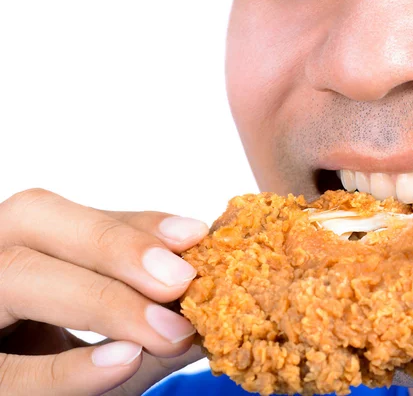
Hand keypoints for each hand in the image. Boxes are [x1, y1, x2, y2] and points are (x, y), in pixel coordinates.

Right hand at [0, 188, 207, 394]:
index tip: (195, 236)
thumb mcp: (110, 339)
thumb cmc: (61, 369)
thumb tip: (217, 310)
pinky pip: (10, 370)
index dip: (136, 224)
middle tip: (181, 278)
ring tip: (169, 330)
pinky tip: (122, 361)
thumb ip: (155, 322)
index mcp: (26, 246)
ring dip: (103, 298)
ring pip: (18, 274)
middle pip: (35, 218)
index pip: (78, 216)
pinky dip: (67, 366)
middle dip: (115, 245)